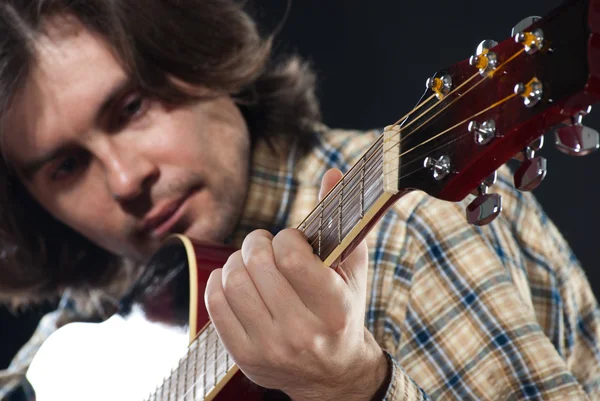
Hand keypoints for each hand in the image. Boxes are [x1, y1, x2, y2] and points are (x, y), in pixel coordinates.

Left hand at [205, 168, 389, 400]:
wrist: (333, 375)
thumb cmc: (344, 314)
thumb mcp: (352, 270)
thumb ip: (342, 222)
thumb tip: (331, 173)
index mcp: (334, 308)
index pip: (293, 257)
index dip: (286, 237)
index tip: (291, 241)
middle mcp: (302, 332)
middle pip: (258, 265)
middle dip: (257, 242)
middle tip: (264, 243)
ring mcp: (270, 347)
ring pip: (233, 281)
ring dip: (237, 259)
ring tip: (250, 260)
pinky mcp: (244, 356)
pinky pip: (215, 303)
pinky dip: (220, 280)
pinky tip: (235, 279)